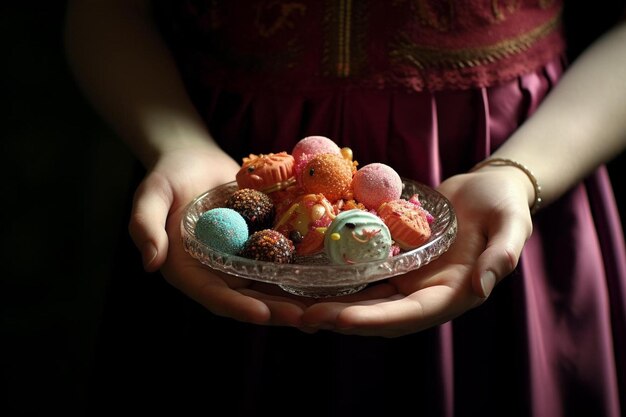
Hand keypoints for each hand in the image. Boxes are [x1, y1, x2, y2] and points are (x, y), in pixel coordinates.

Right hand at [128, 145, 309, 326]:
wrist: (195, 159)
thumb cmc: (168, 176)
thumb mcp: (150, 195)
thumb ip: (145, 226)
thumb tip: (150, 263)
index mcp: (189, 270)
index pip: (213, 296)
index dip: (238, 307)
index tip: (263, 313)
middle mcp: (217, 272)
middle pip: (249, 298)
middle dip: (277, 311)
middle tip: (307, 320)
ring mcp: (241, 261)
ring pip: (271, 286)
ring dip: (297, 299)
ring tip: (327, 309)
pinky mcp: (261, 244)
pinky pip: (282, 260)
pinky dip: (303, 270)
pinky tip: (331, 276)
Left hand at [300, 169, 533, 336]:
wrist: (487, 191)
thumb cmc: (504, 206)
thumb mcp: (511, 225)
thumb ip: (501, 256)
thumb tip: (481, 288)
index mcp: (452, 294)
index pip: (410, 315)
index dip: (375, 320)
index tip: (341, 320)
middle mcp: (424, 294)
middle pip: (378, 314)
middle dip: (341, 318)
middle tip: (302, 317)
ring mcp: (407, 280)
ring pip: (364, 298)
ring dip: (331, 304)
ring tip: (294, 305)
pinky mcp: (395, 263)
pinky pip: (363, 274)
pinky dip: (337, 279)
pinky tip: (308, 275)